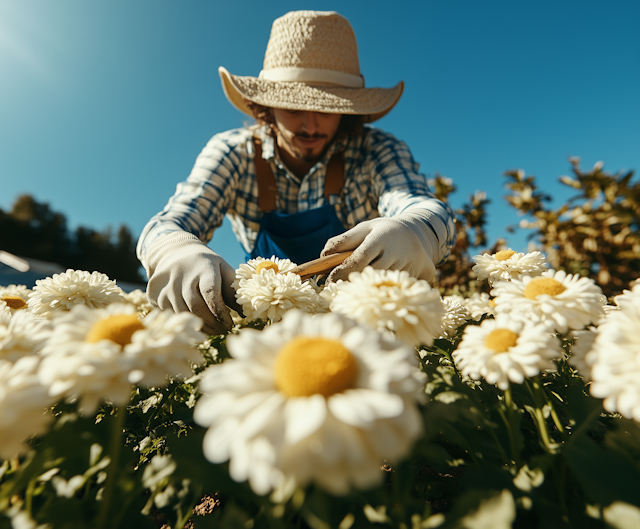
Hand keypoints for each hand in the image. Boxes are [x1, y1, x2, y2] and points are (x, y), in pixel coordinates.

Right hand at [145, 232, 240, 334]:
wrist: (174, 252)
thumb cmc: (206, 265)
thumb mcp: (223, 270)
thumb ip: (232, 290)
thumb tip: (244, 313)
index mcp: (204, 267)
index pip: (211, 293)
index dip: (220, 312)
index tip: (230, 323)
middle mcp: (182, 276)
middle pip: (196, 306)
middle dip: (212, 323)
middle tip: (223, 330)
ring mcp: (167, 285)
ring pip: (183, 314)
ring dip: (199, 327)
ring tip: (213, 330)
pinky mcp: (156, 295)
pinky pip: (171, 315)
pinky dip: (185, 324)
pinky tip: (196, 326)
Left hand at [321, 212, 437, 282]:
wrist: (418, 232)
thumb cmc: (383, 232)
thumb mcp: (364, 228)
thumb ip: (343, 241)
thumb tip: (323, 256)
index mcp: (380, 239)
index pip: (358, 259)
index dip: (341, 272)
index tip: (328, 281)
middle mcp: (396, 252)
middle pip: (370, 275)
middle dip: (354, 283)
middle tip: (341, 290)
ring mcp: (409, 265)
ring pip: (384, 285)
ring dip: (370, 290)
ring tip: (359, 292)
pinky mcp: (419, 275)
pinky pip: (397, 289)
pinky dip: (385, 292)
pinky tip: (378, 292)